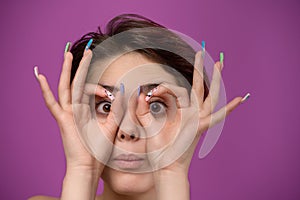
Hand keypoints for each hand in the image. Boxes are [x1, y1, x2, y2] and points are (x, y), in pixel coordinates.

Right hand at [35, 50, 121, 172]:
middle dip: (81, 66)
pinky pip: (52, 103)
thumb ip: (117, 109)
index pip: (90, 90)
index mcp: (85, 110)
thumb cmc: (97, 149)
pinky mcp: (63, 120)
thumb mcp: (111, 125)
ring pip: (66, 87)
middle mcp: (75, 109)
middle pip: (77, 82)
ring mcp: (67, 114)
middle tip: (86, 50)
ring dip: (67, 71)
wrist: (89, 167)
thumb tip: (123, 91)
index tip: (111, 91)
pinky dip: (45, 91)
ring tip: (67, 54)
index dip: (100, 87)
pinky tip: (40, 77)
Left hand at [136, 51, 244, 174]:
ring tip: (219, 63)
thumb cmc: (158, 149)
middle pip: (198, 86)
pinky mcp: (200, 128)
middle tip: (203, 51)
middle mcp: (191, 113)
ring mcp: (198, 120)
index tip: (149, 93)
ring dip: (215, 79)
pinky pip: (216, 117)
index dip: (163, 88)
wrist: (165, 166)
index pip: (175, 90)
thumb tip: (139, 94)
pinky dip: (229, 109)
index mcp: (180, 111)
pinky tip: (240, 99)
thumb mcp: (147, 124)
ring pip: (209, 95)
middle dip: (200, 69)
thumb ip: (142, 109)